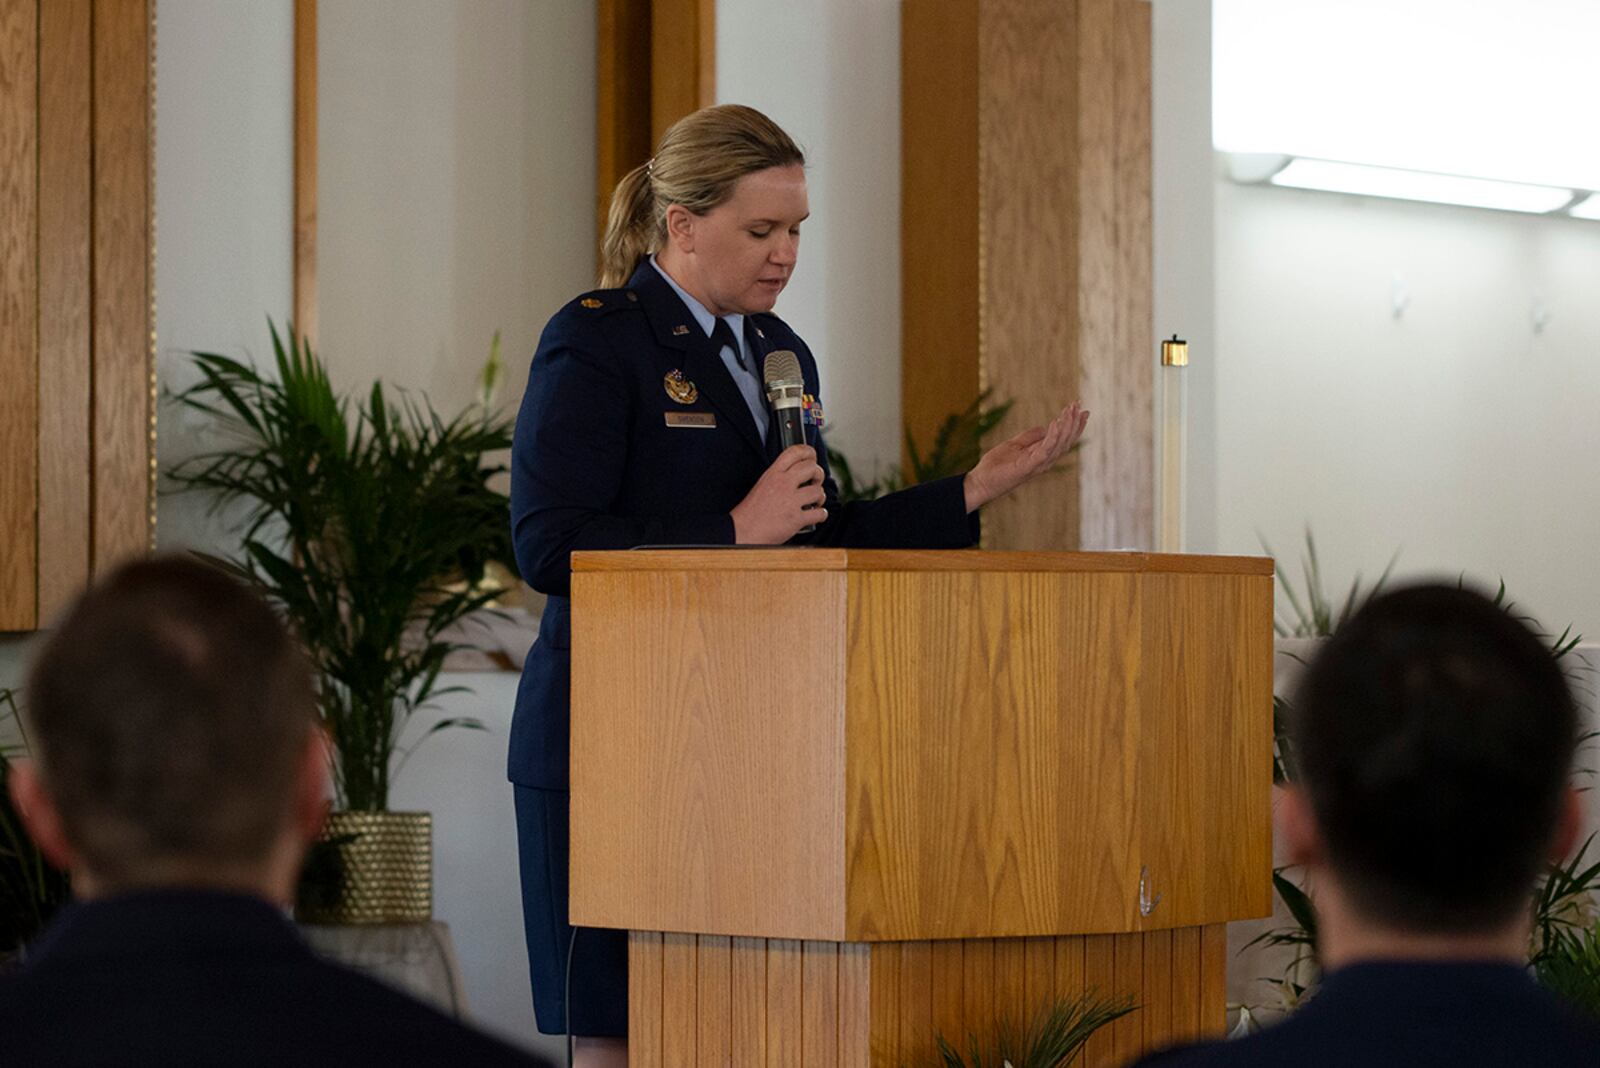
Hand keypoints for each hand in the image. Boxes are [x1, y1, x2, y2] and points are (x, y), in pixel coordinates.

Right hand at [731, 445, 827, 543]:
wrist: (742, 533)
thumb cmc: (749, 513)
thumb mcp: (761, 486)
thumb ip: (778, 478)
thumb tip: (798, 475)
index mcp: (772, 474)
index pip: (795, 452)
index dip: (808, 452)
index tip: (812, 457)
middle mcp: (782, 484)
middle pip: (812, 468)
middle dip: (818, 474)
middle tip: (815, 482)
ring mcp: (790, 501)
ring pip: (818, 491)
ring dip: (820, 497)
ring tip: (815, 502)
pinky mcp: (796, 519)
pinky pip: (819, 513)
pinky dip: (821, 514)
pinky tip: (816, 515)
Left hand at [962, 401, 1088, 511]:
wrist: (981, 482)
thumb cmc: (996, 466)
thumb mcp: (1014, 445)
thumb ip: (1029, 437)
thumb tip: (1044, 427)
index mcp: (1042, 456)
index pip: (1063, 440)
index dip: (1074, 426)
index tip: (1082, 410)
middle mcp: (1044, 461)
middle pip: (1066, 441)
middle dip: (1074, 422)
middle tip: (1078, 404)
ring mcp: (1038, 465)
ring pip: (1059, 444)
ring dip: (1066, 426)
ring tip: (1070, 410)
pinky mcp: (1029, 466)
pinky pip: (1045, 450)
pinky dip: (1052, 436)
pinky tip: (1056, 423)